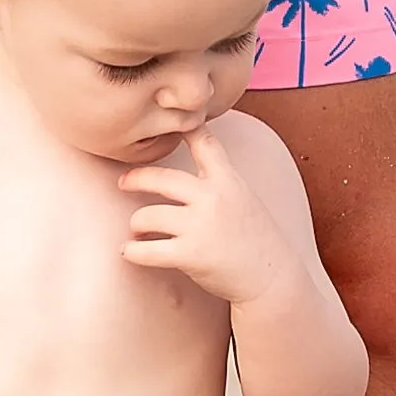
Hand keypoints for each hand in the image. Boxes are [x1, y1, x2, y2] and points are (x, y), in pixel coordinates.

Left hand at [119, 119, 312, 312]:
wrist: (271, 278)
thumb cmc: (255, 239)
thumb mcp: (243, 198)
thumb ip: (217, 183)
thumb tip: (183, 175)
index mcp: (227, 180)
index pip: (204, 142)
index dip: (185, 128)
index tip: (166, 117)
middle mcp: (213, 197)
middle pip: (161, 178)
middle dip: (136, 178)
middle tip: (123, 182)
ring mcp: (200, 225)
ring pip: (147, 216)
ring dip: (137, 224)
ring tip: (137, 231)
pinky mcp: (191, 254)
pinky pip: (147, 251)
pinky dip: (132, 252)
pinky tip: (129, 251)